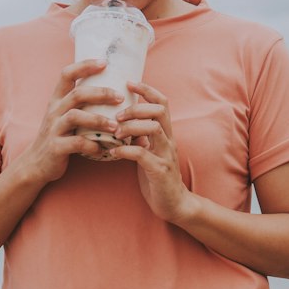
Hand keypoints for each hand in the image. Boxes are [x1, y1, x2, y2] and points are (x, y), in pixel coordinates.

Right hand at [21, 60, 124, 183]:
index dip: (85, 65)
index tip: (105, 63)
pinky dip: (91, 145)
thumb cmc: (60, 138)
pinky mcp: (55, 147)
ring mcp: (54, 129)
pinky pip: (75, 143)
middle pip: (77, 94)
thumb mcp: (66, 118)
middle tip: (120, 97)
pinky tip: (101, 148)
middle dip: (101, 93)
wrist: (36, 164)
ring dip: (98, 119)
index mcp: (57, 100)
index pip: (67, 74)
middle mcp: (54, 111)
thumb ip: (85, 108)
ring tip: (115, 126)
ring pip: (75, 117)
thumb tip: (119, 101)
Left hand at [104, 82, 195, 222]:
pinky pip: (142, 155)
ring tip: (116, 132)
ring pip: (153, 129)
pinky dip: (125, 150)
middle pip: (159, 111)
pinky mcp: (160, 171)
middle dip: (136, 108)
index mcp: (166, 134)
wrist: (175, 205)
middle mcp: (169, 141)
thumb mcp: (149, 152)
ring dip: (131, 126)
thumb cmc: (157, 178)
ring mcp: (166, 155)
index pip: (162, 103)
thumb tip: (122, 121)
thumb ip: (140, 137)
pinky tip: (114, 151)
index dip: (147, 90)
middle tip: (117, 115)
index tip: (129, 82)